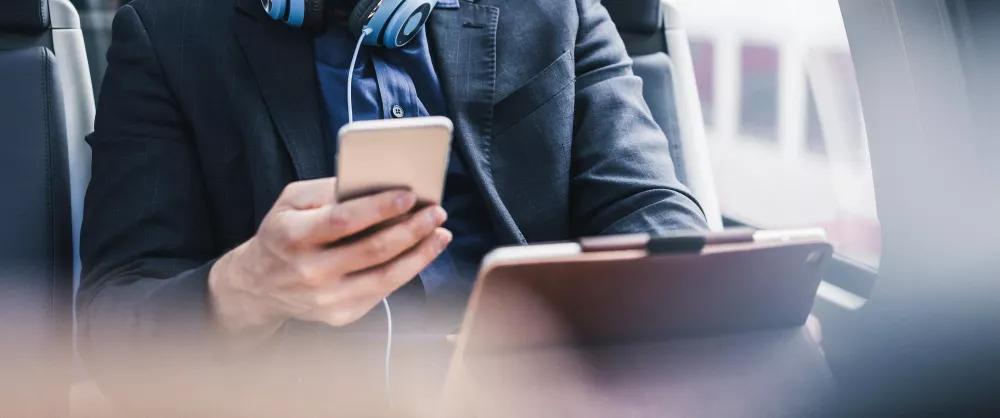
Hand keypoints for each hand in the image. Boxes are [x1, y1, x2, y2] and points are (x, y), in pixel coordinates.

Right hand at [207, 177, 450, 339]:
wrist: (259, 285)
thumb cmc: (283, 234)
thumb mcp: (291, 201)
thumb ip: (328, 189)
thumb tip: (374, 184)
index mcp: (293, 236)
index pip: (343, 221)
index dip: (379, 208)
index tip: (409, 195)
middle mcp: (309, 271)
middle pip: (372, 250)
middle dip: (411, 229)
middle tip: (436, 212)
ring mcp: (326, 298)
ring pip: (385, 276)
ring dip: (420, 254)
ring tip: (440, 233)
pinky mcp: (341, 314)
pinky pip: (383, 291)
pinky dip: (408, 271)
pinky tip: (422, 253)